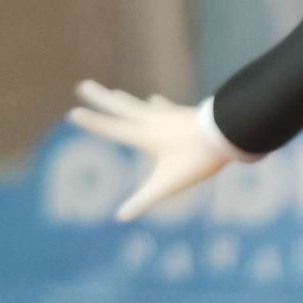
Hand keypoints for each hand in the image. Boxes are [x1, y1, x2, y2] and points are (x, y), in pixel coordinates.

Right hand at [67, 81, 231, 220]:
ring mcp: (170, 116)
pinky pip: (163, 108)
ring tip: (113, 93)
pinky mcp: (185, 116)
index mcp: (146, 136)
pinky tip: (153, 100)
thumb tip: (120, 217)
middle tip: (83, 84)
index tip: (72, 112)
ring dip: (124, 101)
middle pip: (122, 108)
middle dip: (101, 99)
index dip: (92, 122)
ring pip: (140, 106)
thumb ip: (143, 200)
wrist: (230, 133)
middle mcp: (154, 121)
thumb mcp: (168, 184)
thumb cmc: (197, 159)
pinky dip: (154, 105)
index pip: (113, 128)